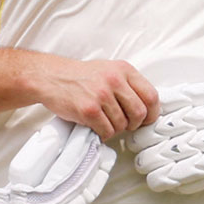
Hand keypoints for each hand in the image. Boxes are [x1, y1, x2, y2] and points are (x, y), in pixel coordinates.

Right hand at [31, 57, 158, 139]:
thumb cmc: (81, 76)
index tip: (146, 119)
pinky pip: (107, 131)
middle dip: (134, 124)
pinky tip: (96, 126)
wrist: (51, 77)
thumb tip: (147, 106)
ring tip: (105, 121)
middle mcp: (115, 81)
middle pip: (139, 113)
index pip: (151, 96)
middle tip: (125, 124)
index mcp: (124, 70)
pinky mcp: (89, 110)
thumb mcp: (109, 70)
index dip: (152, 112)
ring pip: (122, 124)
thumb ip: (128, 84)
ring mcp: (101, 95)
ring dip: (116, 129)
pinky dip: (103, 133)